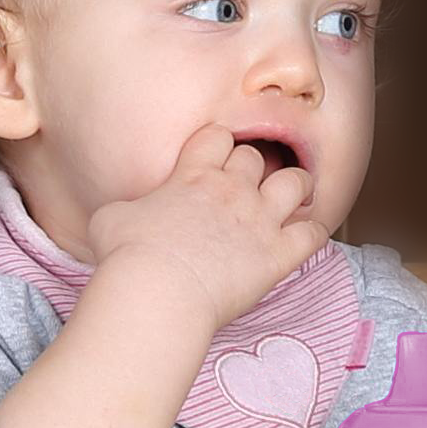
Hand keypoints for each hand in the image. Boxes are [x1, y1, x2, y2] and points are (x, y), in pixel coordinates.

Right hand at [85, 123, 329, 331]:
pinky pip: (314, 233)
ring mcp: (260, 219)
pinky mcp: (279, 253)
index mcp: (193, 175)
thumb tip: (128, 213)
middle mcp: (233, 190)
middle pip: (255, 158)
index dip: (216, 146)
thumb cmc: (126, 255)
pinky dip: (312, 233)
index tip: (211, 161)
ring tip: (285, 202)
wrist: (156, 290)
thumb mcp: (112, 216)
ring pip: (296, 182)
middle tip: (242, 190)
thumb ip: (130, 206)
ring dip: (294, 189)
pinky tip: (302, 239)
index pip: (216, 137)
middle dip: (250, 170)